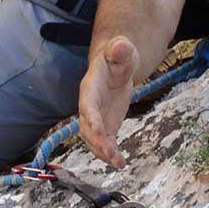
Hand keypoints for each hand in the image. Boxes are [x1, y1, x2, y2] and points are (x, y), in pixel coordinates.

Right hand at [77, 36, 138, 167]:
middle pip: (87, 127)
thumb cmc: (117, 56)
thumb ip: (120, 50)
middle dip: (97, 141)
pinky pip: (105, 143)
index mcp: (90, 87)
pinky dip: (111, 154)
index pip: (87, 105)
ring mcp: (96, 118)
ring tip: (118, 163)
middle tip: (110, 153)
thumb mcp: (121, 49)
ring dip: (103, 152)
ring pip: (93, 140)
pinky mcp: (106, 126)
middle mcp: (89, 105)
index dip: (92, 118)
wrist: (116, 65)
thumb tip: (120, 44)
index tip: (100, 132)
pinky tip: (121, 163)